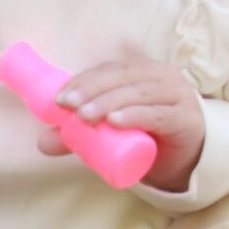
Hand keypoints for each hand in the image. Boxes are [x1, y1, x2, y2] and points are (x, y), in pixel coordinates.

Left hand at [42, 58, 205, 191]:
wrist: (187, 157)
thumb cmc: (146, 134)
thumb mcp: (110, 130)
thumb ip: (79, 134)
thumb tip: (42, 143)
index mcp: (140, 71)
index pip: (108, 70)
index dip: (83, 80)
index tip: (59, 98)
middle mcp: (161, 76)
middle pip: (121, 78)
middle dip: (90, 90)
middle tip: (67, 107)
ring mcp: (177, 96)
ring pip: (138, 94)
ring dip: (108, 102)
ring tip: (84, 116)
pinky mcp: (187, 119)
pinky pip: (159, 114)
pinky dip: (136, 115)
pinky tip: (116, 121)